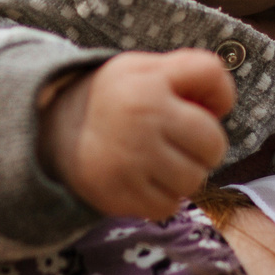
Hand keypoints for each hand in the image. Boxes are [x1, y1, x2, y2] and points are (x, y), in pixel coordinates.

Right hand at [40, 50, 234, 220]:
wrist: (52, 130)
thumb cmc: (116, 99)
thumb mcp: (145, 69)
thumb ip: (188, 72)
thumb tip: (222, 107)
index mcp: (150, 80)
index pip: (213, 76)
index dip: (219, 94)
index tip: (201, 104)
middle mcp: (143, 117)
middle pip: (214, 144)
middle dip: (204, 147)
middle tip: (180, 142)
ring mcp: (131, 159)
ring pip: (195, 180)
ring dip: (184, 175)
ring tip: (160, 162)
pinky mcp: (120, 193)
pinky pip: (169, 206)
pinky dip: (162, 198)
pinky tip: (144, 180)